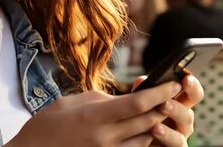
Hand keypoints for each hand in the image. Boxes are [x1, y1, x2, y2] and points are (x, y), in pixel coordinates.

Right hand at [6, 81, 182, 146]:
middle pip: (147, 121)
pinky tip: (143, 130)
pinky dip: (142, 140)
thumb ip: (102, 100)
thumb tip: (125, 99)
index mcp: (95, 116)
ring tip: (161, 110)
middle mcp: (104, 137)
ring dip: (155, 124)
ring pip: (144, 139)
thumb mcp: (73, 102)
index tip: (173, 82)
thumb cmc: (47, 125)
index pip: (137, 103)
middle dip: (164, 106)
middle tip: (175, 94)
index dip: (160, 92)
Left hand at [132, 75, 203, 146]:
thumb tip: (141, 80)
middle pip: (189, 113)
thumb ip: (143, 92)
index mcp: (179, 104)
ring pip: (184, 131)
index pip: (193, 93)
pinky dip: (167, 137)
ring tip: (156, 121)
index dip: (192, 86)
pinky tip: (155, 130)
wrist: (134, 139)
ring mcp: (180, 136)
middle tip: (164, 102)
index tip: (186, 78)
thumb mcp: (141, 103)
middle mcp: (183, 121)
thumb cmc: (140, 118)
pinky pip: (177, 145)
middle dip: (177, 107)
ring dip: (170, 125)